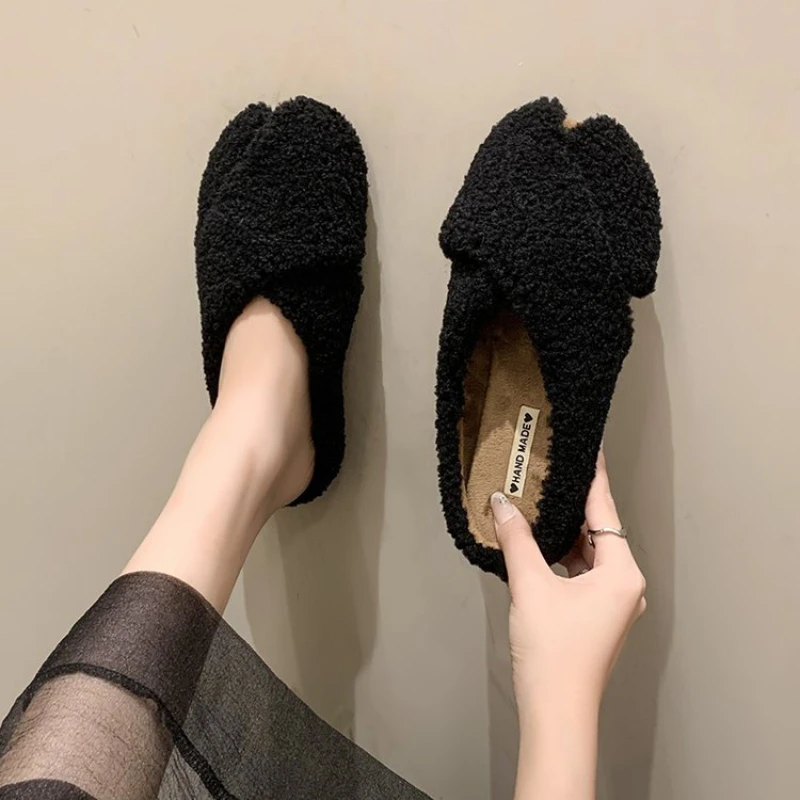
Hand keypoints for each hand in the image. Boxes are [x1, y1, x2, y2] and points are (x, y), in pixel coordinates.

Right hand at [493, 449, 645, 799]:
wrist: (556, 712)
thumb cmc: (553, 651)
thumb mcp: (530, 585)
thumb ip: (515, 539)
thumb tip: (501, 502)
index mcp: (622, 572)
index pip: (605, 511)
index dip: (593, 477)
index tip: (588, 448)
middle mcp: (625, 585)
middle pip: (598, 532)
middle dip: (572, 505)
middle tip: (551, 473)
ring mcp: (613, 604)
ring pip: (588, 555)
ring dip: (564, 534)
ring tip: (539, 504)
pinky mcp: (597, 617)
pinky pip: (582, 574)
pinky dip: (562, 558)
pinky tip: (538, 546)